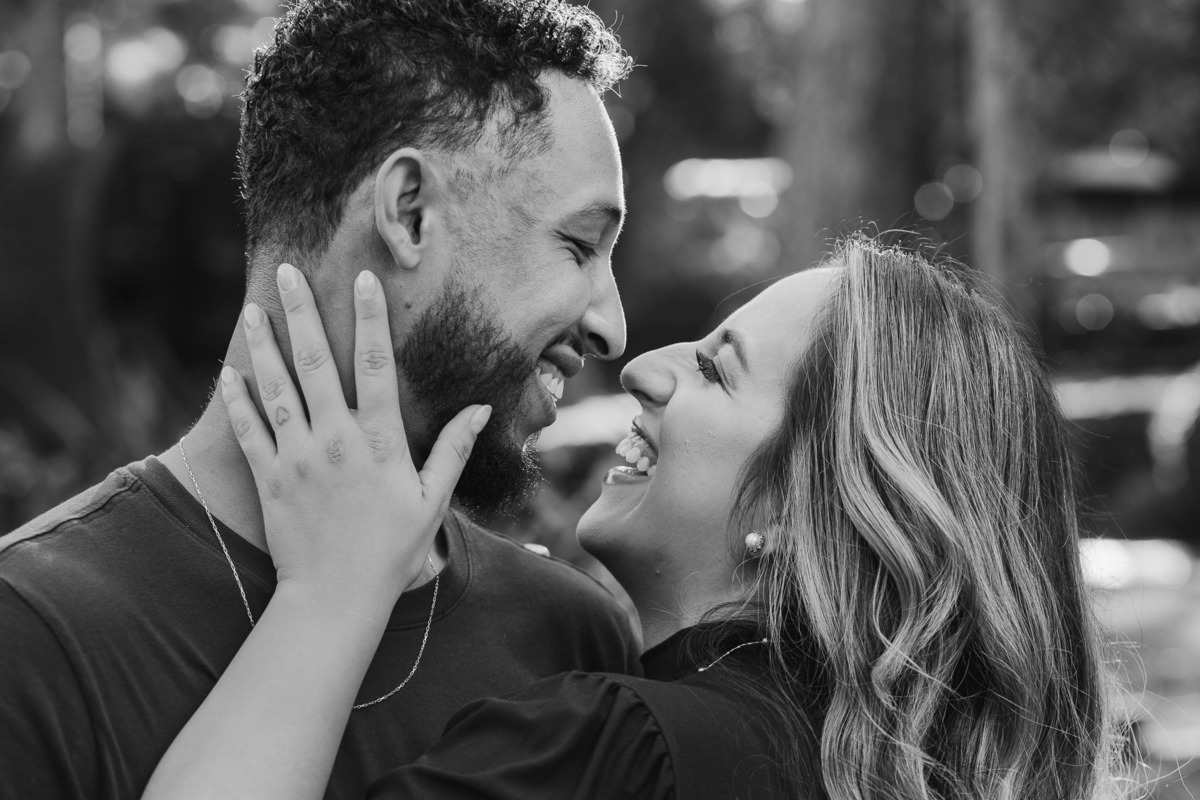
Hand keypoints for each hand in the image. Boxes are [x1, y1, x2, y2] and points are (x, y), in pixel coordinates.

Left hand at [220, 263, 490, 603]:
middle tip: (286, 272)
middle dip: (301, 313)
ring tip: (253, 310)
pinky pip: (248, 430)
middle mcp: (335, 441)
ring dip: (263, 346)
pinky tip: (228, 372)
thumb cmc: (392, 551)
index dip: (369, 319)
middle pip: (315, 363)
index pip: (374, 366)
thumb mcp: (432, 500)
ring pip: (276, 389)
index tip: (362, 280)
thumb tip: (481, 409)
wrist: (336, 597)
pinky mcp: (268, 479)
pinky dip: (237, 399)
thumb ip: (454, 450)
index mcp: (379, 442)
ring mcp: (297, 458)